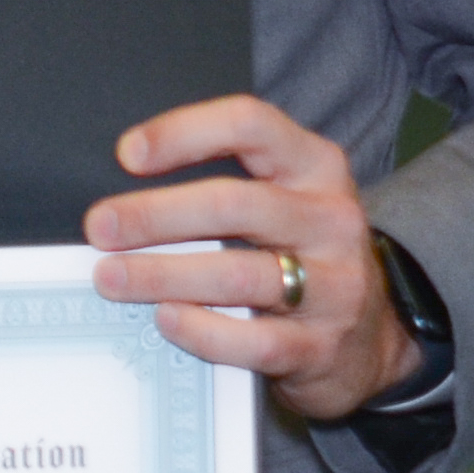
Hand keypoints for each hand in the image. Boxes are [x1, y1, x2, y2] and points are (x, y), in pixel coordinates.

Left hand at [85, 92, 424, 420]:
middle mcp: (330, 219)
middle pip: (234, 203)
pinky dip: (200, 330)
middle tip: (101, 227)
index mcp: (316, 168)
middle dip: (155, 214)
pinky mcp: (319, 346)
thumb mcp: (283, 205)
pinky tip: (164, 319)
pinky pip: (252, 340)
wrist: (372, 342)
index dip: (184, 132)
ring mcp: (333, 285)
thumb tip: (123, 206)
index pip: (250, 126)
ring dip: (162, 273)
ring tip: (111, 277)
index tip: (128, 155)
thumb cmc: (303, 258)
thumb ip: (223, 191)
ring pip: (238, 273)